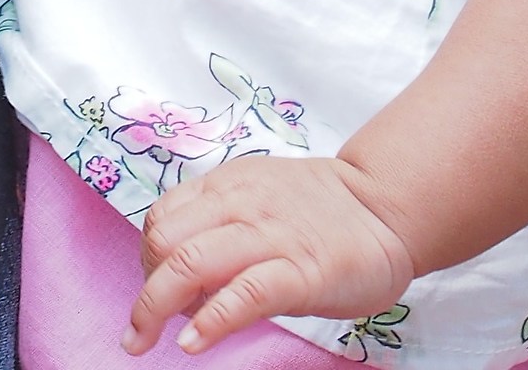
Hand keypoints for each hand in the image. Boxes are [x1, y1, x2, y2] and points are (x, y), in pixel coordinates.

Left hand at [126, 155, 414, 354]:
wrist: (385, 206)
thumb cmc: (319, 209)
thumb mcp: (258, 196)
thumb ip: (218, 220)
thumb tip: (176, 269)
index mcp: (228, 185)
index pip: (161, 219)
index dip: (147, 260)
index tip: (155, 289)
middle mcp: (240, 204)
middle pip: (164, 242)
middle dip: (143, 290)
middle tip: (144, 326)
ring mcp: (270, 237)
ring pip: (191, 263)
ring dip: (154, 307)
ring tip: (144, 342)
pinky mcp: (300, 272)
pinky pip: (243, 294)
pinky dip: (209, 321)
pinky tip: (192, 343)